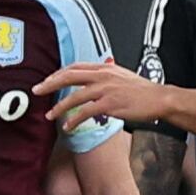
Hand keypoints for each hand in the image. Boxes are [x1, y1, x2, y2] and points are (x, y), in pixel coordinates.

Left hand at [38, 59, 168, 136]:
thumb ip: (105, 75)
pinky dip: (74, 120)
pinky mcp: (110, 104)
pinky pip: (85, 113)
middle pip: (69, 77)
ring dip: (59, 107)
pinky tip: (68, 127)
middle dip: (49, 84)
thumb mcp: (122, 76)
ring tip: (49, 115)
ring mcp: (105, 90)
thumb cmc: (143, 90)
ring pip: (74, 97)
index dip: (58, 74)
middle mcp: (102, 76)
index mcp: (104, 68)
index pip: (75, 67)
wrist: (159, 99)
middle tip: (36, 91)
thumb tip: (91, 78)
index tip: (47, 80)